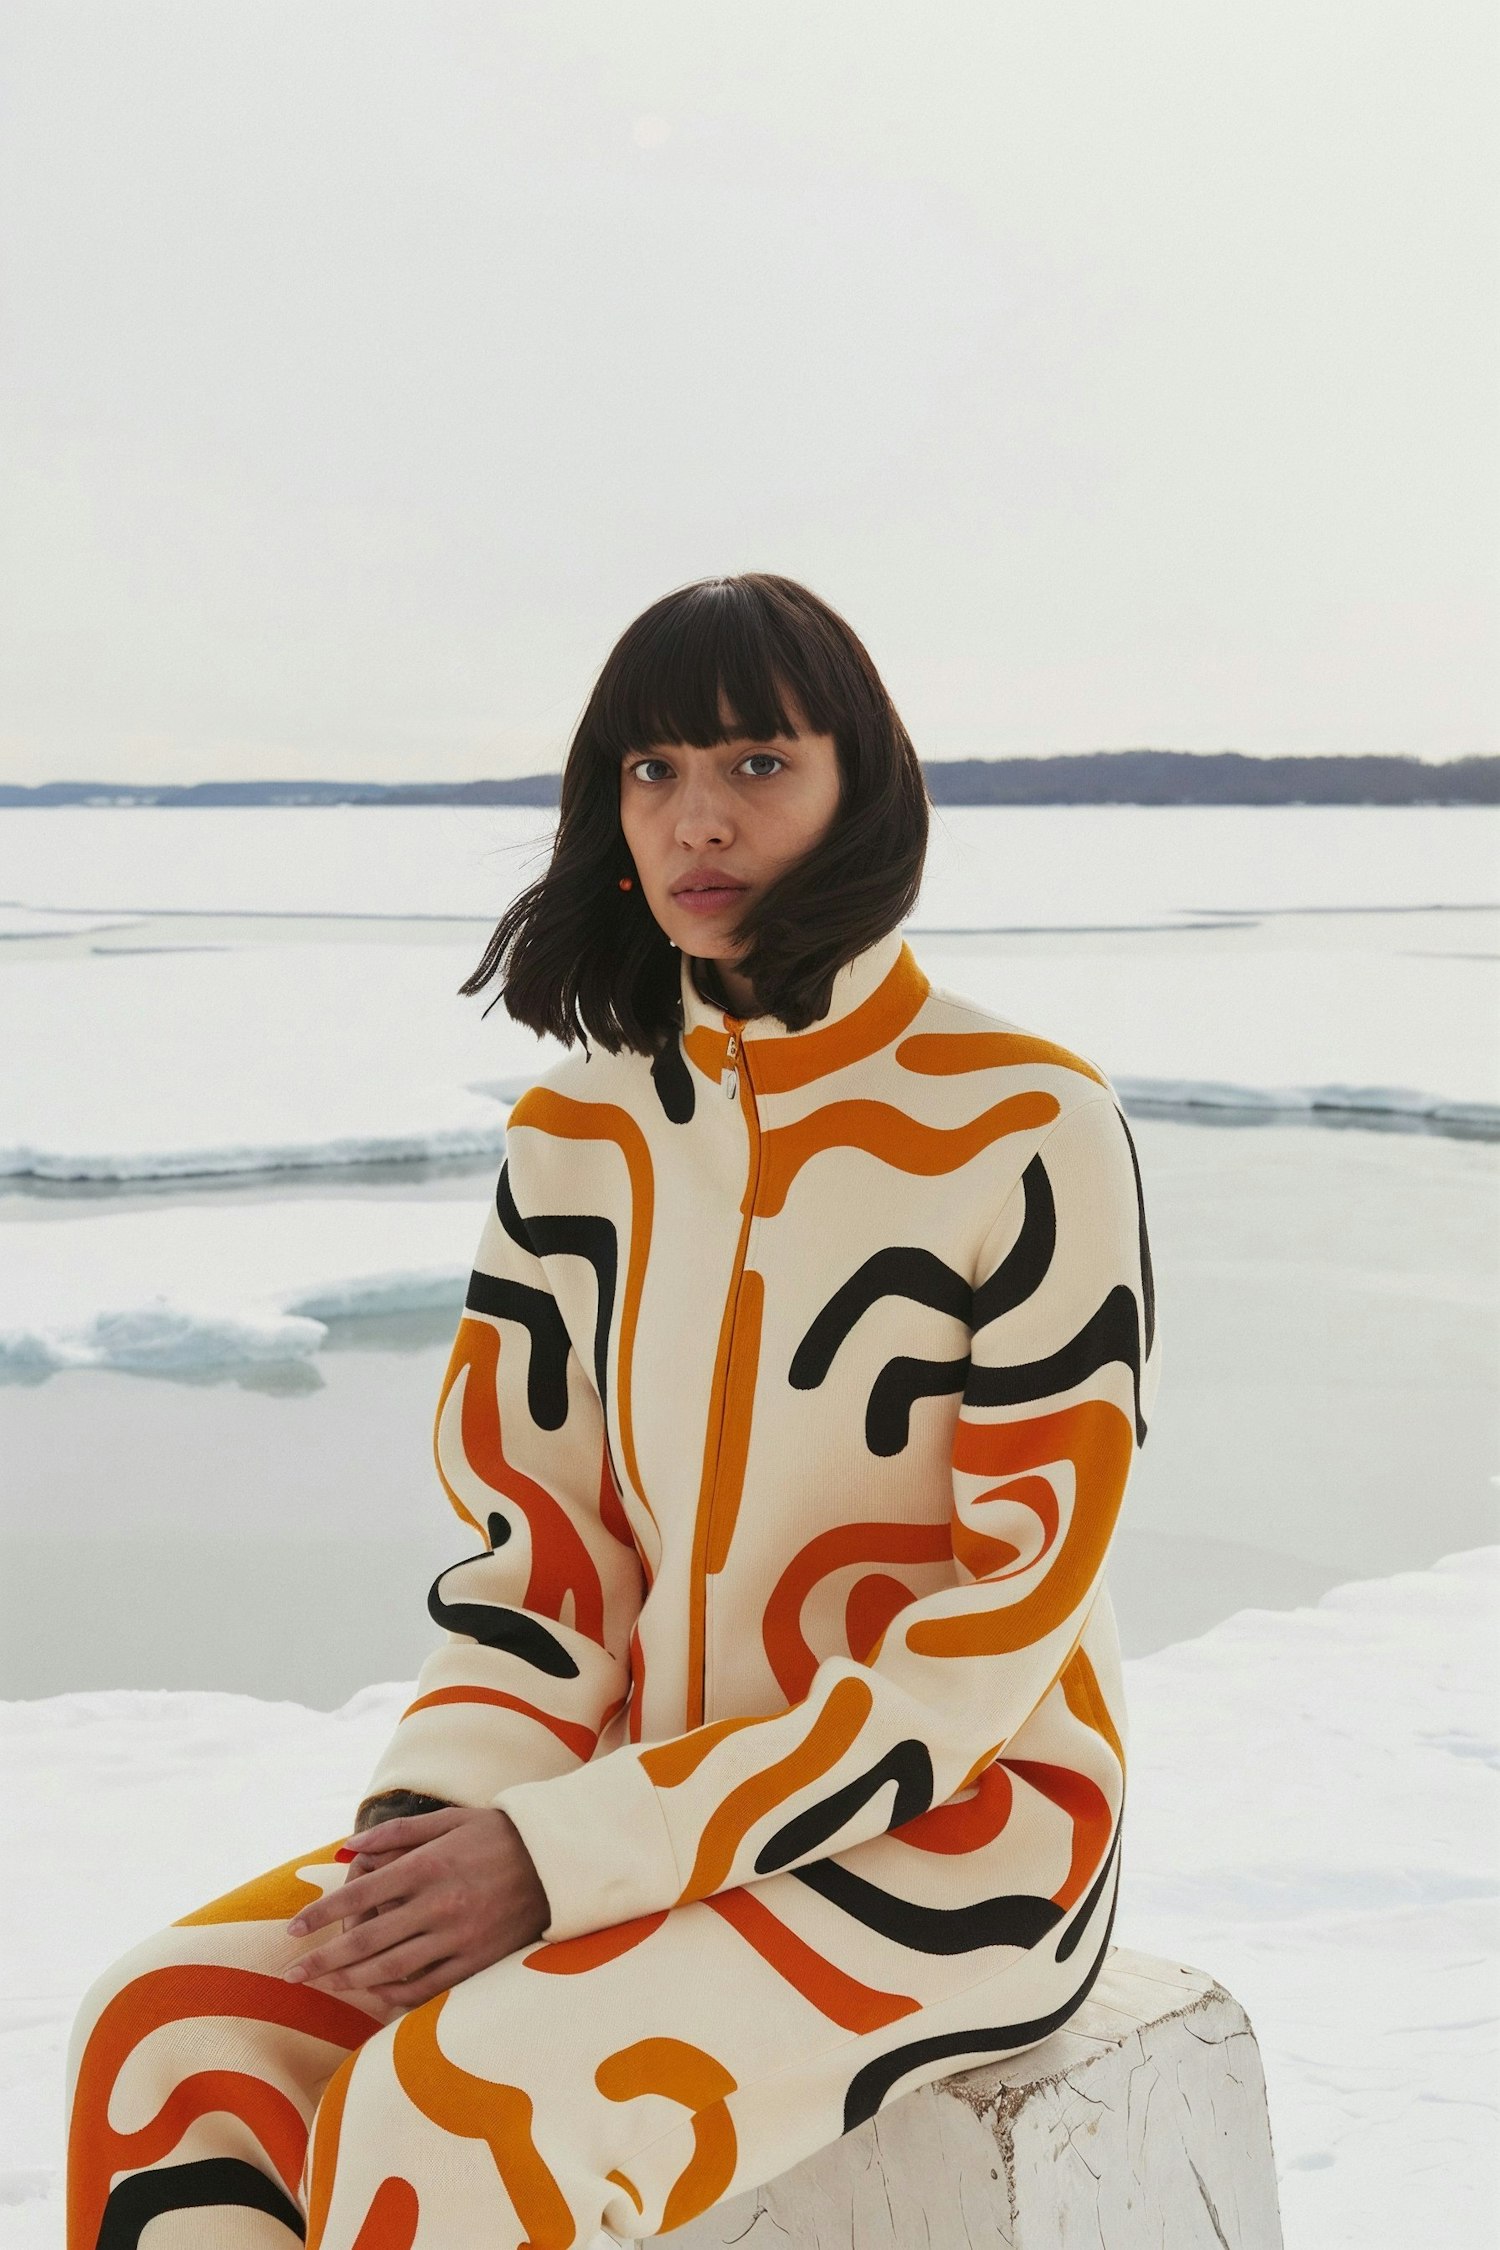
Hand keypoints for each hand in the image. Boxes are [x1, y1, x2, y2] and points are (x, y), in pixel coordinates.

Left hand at [283, 1807, 549, 2009]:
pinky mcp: (478, 1963)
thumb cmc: (496, 1835)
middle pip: (367, 1940)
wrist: (555, 1862)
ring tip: (324, 1985)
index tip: (293, 1929)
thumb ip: (397, 1833)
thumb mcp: (448, 1820)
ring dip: (351, 1981)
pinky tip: (373, 1997)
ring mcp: (459, 1937)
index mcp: (428, 1866)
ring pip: (392, 1969)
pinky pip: (427, 1989)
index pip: (360, 1895)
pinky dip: (395, 1997)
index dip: (321, 1915)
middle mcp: (440, 1904)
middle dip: (323, 1960)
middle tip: (291, 1974)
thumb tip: (349, 1848)